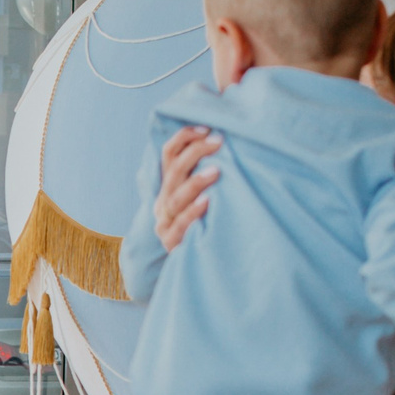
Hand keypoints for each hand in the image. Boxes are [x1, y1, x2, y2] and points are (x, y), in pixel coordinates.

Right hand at [152, 125, 224, 250]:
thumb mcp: (209, 194)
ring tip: (217, 171)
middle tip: (218, 142)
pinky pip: (180, 225)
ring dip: (195, 182)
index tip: (207, 128)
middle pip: (174, 172)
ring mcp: (165, 224)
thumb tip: (231, 142)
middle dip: (195, 153)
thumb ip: (211, 173)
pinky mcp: (172, 243)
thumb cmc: (212, 223)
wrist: (202, 267)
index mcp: (169, 186)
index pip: (169, 154)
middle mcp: (163, 202)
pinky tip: (207, 202)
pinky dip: (193, 212)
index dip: (184, 138)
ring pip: (175, 198)